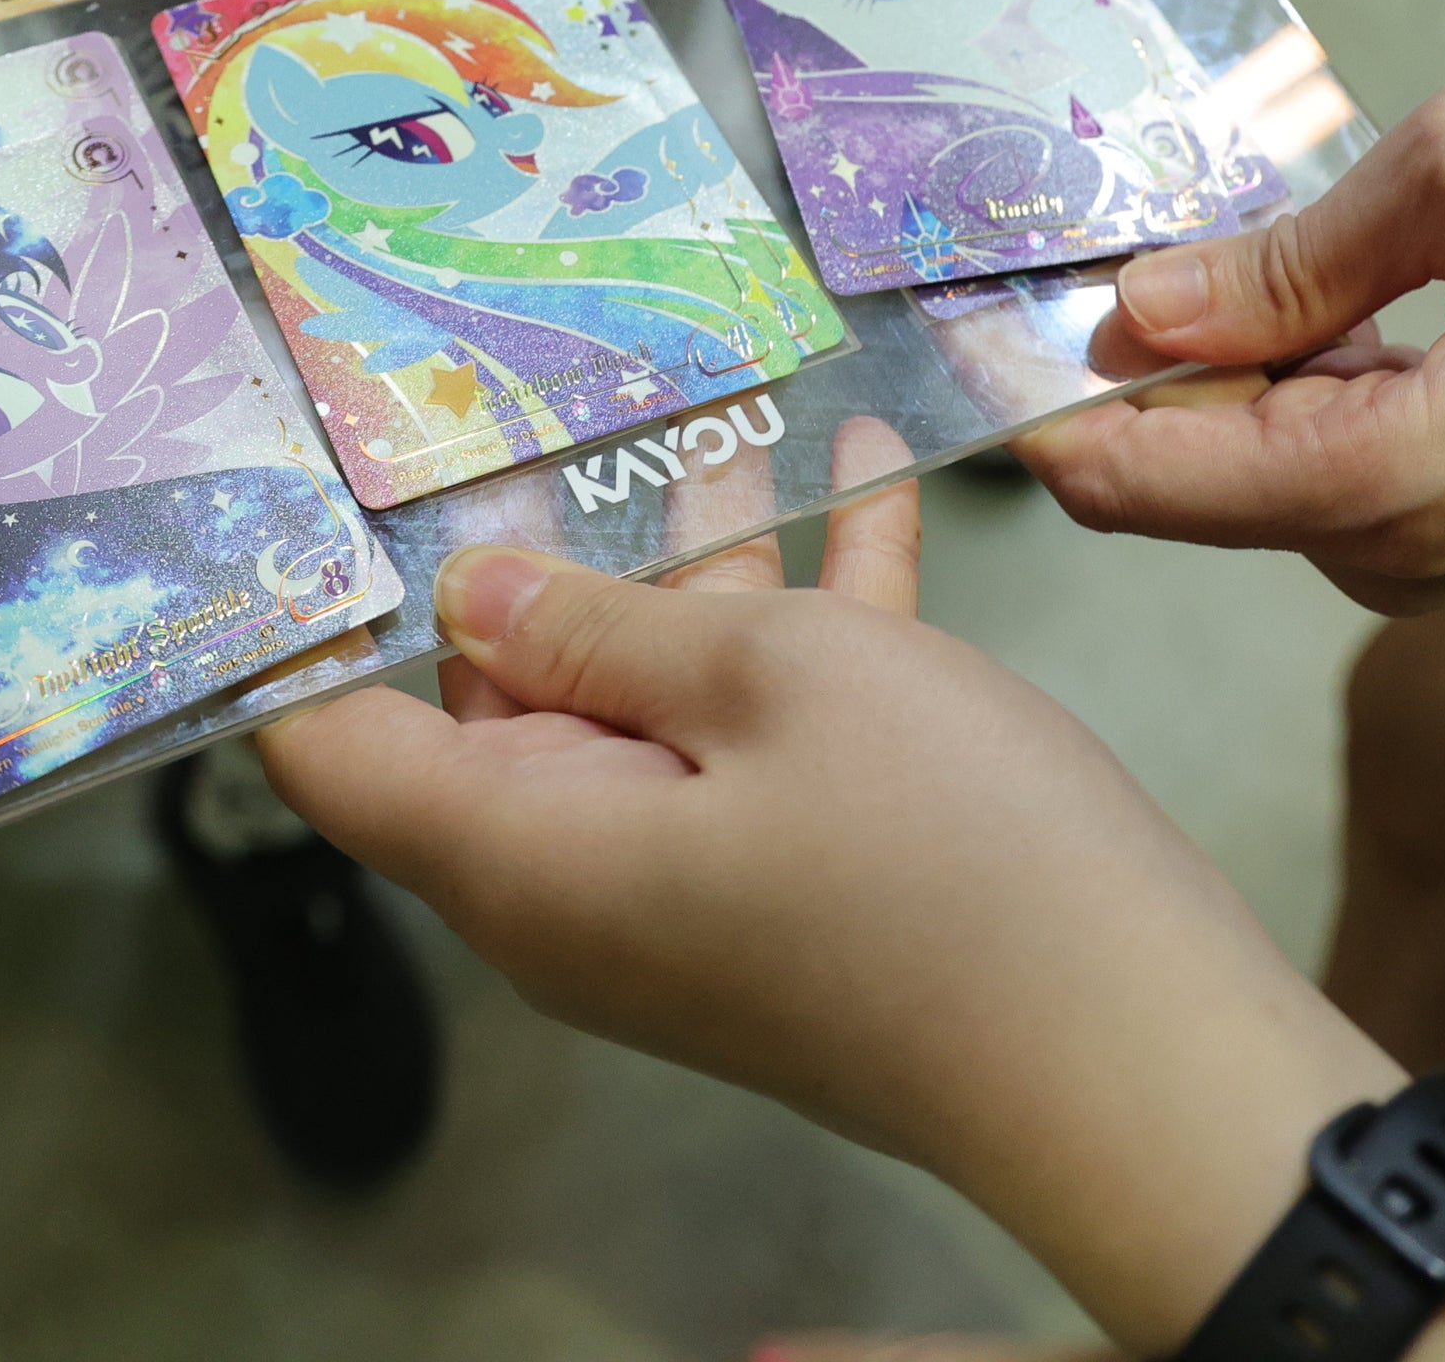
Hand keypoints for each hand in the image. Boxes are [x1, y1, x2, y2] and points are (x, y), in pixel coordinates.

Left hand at [262, 422, 1395, 1355]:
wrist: (1144, 1057)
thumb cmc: (950, 859)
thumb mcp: (774, 683)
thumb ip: (608, 628)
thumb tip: (471, 595)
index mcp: (520, 850)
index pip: (330, 748)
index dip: (300, 622)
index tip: (303, 484)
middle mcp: (579, 886)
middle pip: (496, 701)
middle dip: (524, 548)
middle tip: (523, 386)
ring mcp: (694, 889)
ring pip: (652, 694)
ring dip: (691, 551)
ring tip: (706, 399)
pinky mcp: (800, 883)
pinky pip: (764, 733)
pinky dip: (805, 613)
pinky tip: (867, 469)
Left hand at [1020, 77, 1444, 610]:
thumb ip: (1292, 250)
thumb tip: (1135, 305)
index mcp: (1402, 479)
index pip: (1136, 478)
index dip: (1030, 398)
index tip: (949, 312)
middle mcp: (1395, 552)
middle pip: (1163, 472)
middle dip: (1105, 365)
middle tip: (1047, 231)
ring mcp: (1418, 552)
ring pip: (1227, 457)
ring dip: (1194, 356)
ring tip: (1189, 229)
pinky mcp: (1440, 522)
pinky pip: (1298, 449)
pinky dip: (1266, 370)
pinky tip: (1289, 275)